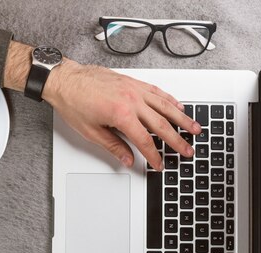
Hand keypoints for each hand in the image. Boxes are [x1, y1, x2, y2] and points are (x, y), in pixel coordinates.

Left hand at [2, 41, 198, 169]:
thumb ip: (114, 147)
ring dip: (182, 119)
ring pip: (165, 106)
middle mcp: (132, 100)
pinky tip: (178, 107)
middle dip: (177, 140)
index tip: (160, 164)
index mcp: (121, 115)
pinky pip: (157, 92)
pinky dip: (170, 100)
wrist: (65, 80)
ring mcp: (134, 89)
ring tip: (195, 129)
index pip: (144, 141)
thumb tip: (127, 159)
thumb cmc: (73, 102)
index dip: (154, 155)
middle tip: (188, 151)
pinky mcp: (133, 82)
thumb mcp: (91, 132)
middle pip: (161, 124)